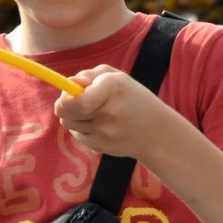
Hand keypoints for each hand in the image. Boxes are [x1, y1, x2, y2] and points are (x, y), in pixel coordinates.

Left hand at [53, 66, 175, 162]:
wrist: (156, 132)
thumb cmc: (132, 98)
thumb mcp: (116, 77)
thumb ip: (90, 75)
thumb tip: (71, 82)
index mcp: (113, 88)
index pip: (76, 101)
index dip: (65, 98)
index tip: (69, 93)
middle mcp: (109, 112)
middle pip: (65, 113)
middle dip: (65, 105)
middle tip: (78, 101)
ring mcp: (105, 133)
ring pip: (69, 124)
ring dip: (74, 117)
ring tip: (94, 113)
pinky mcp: (102, 147)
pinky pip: (78, 136)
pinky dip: (83, 130)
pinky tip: (100, 126)